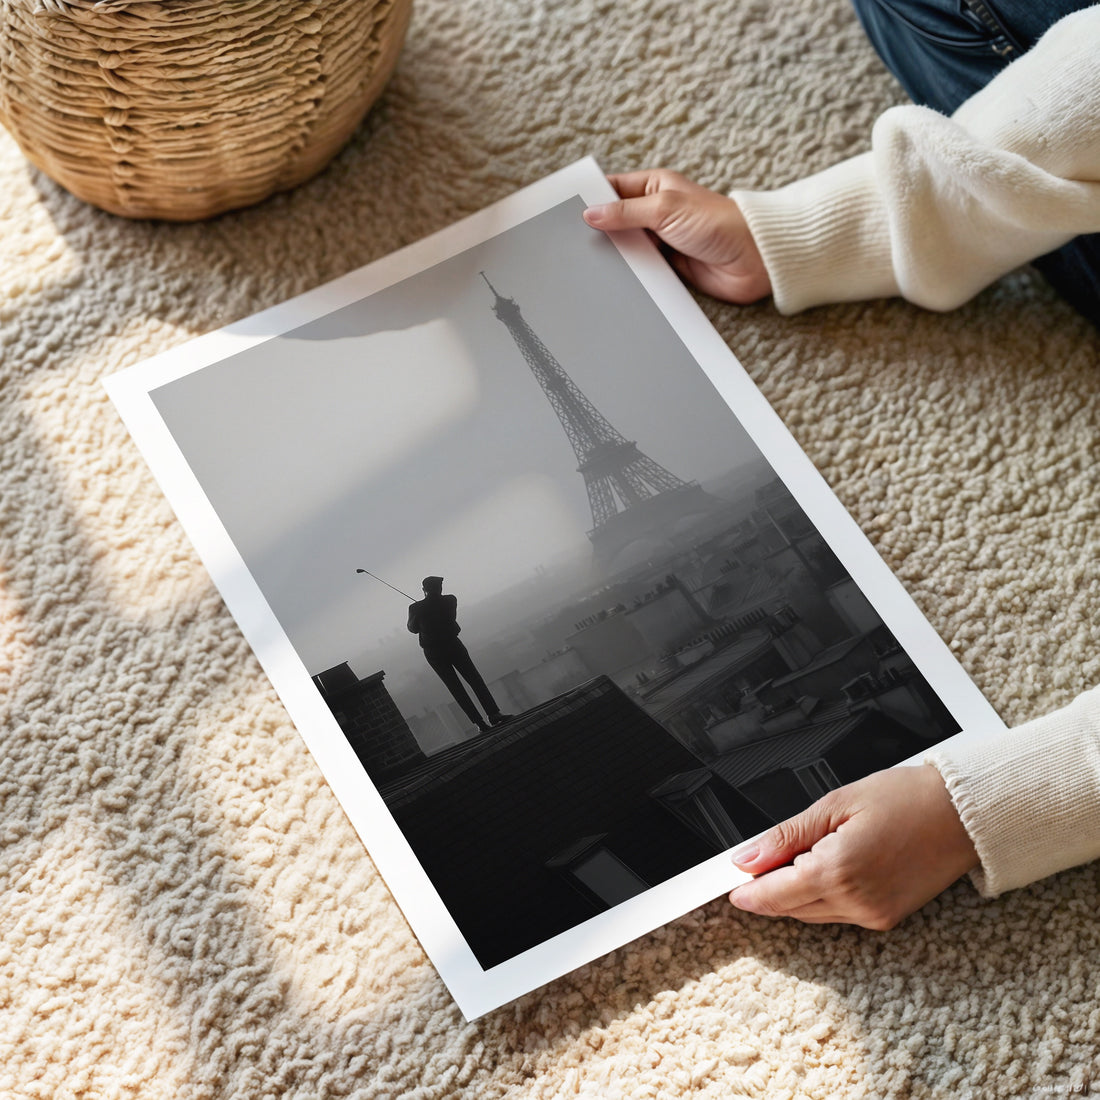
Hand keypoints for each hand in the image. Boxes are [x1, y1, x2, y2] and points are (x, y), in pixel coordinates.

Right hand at [582, 169, 770, 303]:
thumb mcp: (665, 209)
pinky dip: (628, 274)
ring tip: (584, 263)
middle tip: (569, 242)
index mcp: (654, 187)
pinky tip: (611, 280)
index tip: (566, 211)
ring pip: (625, 248)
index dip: (591, 198)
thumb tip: (591, 213)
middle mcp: (655, 212)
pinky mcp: (667, 267)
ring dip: (612, 255)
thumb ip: (625, 212)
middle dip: (597, 231)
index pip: (613, 189)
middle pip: (615, 221)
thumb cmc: (718, 223)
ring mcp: (660, 241)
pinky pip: (639, 270)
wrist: (752, 260)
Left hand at [728, 765, 978, 929]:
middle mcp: (856, 902)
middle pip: (790, 908)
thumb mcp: (835, 804)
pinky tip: (820, 870)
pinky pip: (838, 914)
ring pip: (812, 914)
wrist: (963, 814)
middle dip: (768, 890)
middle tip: (754, 866)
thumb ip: (786, 836)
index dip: (748, 891)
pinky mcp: (887, 918)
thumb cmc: (906, 799)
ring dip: (793, 894)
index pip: (775, 894)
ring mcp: (874, 915)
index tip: (729, 886)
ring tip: (789, 861)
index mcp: (838, 871)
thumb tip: (747, 857)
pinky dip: (821, 897)